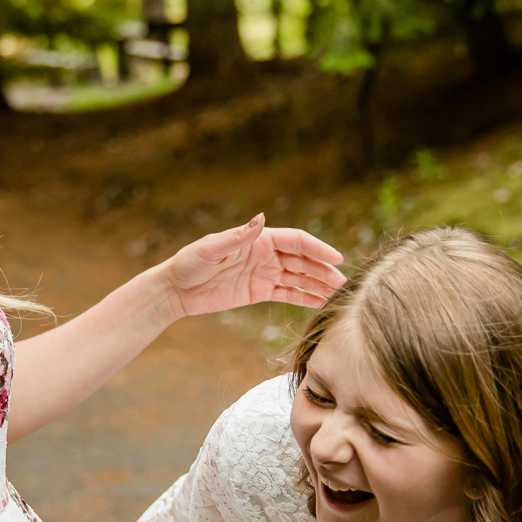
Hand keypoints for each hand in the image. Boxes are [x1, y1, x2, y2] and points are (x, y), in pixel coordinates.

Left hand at [158, 215, 344, 318]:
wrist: (176, 289)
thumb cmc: (190, 263)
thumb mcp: (212, 248)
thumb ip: (239, 236)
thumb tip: (262, 218)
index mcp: (259, 239)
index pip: (296, 241)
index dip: (318, 249)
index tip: (337, 259)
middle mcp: (266, 254)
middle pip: (303, 260)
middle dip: (324, 270)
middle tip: (345, 284)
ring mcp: (265, 273)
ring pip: (299, 277)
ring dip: (319, 284)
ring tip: (339, 295)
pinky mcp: (260, 291)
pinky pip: (288, 293)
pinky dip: (305, 297)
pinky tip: (321, 303)